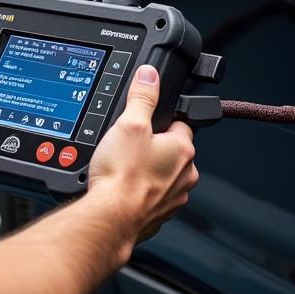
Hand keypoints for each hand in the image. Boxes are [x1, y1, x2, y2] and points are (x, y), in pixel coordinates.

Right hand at [88, 64, 197, 244]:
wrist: (109, 218)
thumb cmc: (121, 176)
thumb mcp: (129, 124)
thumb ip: (143, 97)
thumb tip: (149, 75)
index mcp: (183, 150)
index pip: (180, 124)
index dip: (161, 120)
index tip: (146, 124)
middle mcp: (185, 176)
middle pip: (170, 151)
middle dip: (152, 147)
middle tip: (128, 147)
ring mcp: (173, 199)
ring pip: (162, 175)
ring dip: (146, 171)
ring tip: (122, 169)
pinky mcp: (158, 216)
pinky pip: (151, 197)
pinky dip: (139, 193)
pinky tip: (122, 189)